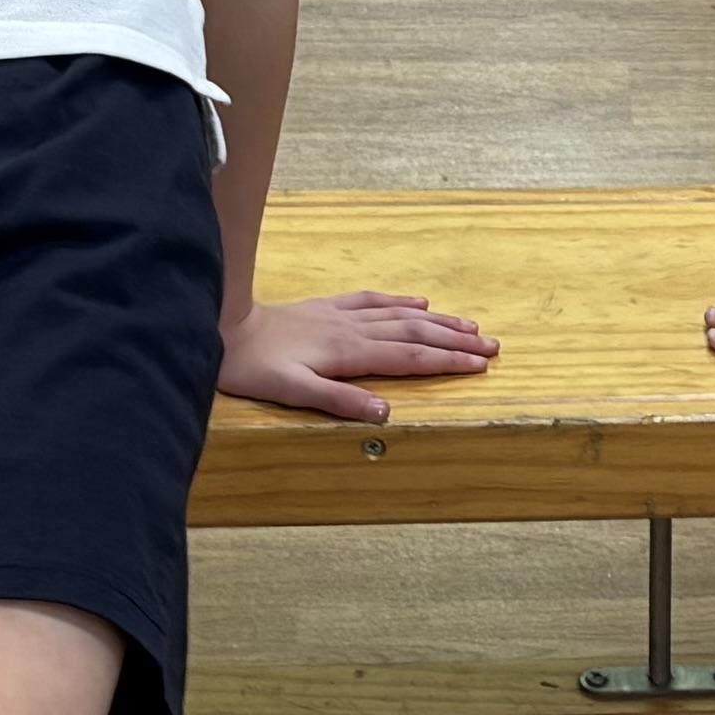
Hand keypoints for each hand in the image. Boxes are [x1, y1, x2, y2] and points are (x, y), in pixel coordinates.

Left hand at [224, 285, 496, 423]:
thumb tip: (385, 414)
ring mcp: (341, 315)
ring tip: (469, 325)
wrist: (222, 324)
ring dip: (438, 321)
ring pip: (401, 315)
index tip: (482, 364)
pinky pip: (373, 300)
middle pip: (416, 334)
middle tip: (492, 346)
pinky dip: (400, 301)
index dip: (448, 361)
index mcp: (350, 353)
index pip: (411, 357)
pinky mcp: (327, 307)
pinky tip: (418, 301)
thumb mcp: (293, 392)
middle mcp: (353, 330)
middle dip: (456, 341)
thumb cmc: (251, 365)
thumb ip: (340, 401)